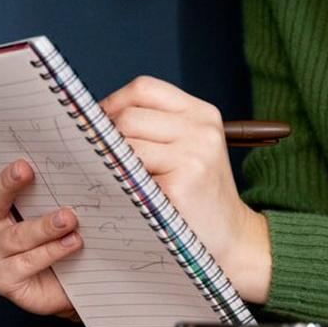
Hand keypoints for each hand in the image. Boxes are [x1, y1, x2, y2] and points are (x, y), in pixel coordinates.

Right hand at [0, 126, 81, 320]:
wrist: (71, 279)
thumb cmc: (61, 227)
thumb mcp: (58, 192)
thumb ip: (63, 161)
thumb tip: (96, 112)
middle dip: (7, 182)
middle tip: (25, 168)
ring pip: (15, 235)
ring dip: (43, 225)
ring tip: (69, 217)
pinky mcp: (3, 279)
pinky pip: (27, 263)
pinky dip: (52, 251)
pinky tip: (72, 242)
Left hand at [100, 76, 271, 302]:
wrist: (232, 237)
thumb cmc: (199, 194)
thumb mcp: (190, 148)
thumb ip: (155, 127)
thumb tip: (95, 118)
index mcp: (202, 113)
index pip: (144, 88)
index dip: (114, 102)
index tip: (98, 124)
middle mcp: (202, 128)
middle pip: (130, 115)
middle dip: (108, 135)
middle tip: (103, 158)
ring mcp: (194, 155)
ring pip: (126, 142)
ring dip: (113, 161)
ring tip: (119, 177)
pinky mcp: (182, 184)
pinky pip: (130, 173)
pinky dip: (121, 182)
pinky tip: (128, 193)